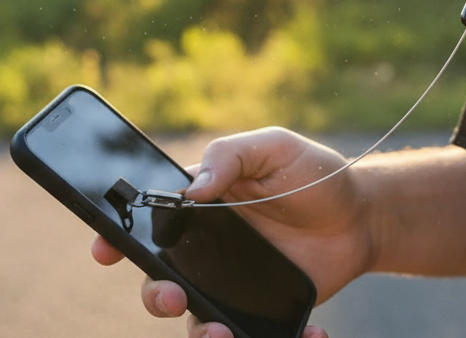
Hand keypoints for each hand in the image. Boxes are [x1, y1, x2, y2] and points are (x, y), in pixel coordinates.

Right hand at [92, 127, 377, 336]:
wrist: (362, 214)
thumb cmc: (312, 173)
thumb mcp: (273, 147)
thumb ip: (231, 155)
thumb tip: (192, 189)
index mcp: (197, 207)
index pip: (145, 222)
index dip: (116, 237)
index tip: (104, 249)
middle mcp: (205, 249)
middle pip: (160, 279)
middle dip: (155, 294)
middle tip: (173, 296)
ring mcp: (230, 282)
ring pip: (196, 317)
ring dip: (200, 331)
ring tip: (220, 332)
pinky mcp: (260, 308)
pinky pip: (247, 334)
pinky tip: (308, 333)